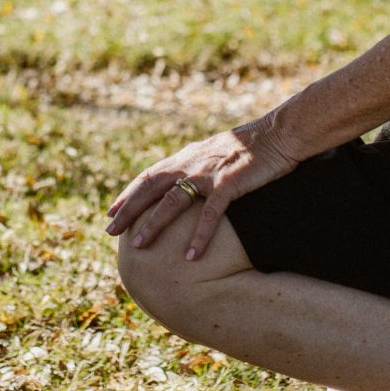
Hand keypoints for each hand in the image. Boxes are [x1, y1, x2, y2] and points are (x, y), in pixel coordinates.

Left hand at [105, 117, 302, 261]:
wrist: (279, 134)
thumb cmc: (252, 147)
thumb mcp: (216, 152)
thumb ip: (197, 164)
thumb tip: (184, 179)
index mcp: (186, 157)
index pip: (148, 176)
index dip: (128, 194)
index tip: (111, 212)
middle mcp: (191, 163)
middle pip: (150, 189)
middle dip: (128, 211)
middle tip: (110, 232)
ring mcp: (208, 174)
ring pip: (171, 202)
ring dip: (153, 225)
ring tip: (139, 246)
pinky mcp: (229, 184)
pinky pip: (209, 214)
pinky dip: (198, 236)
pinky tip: (190, 256)